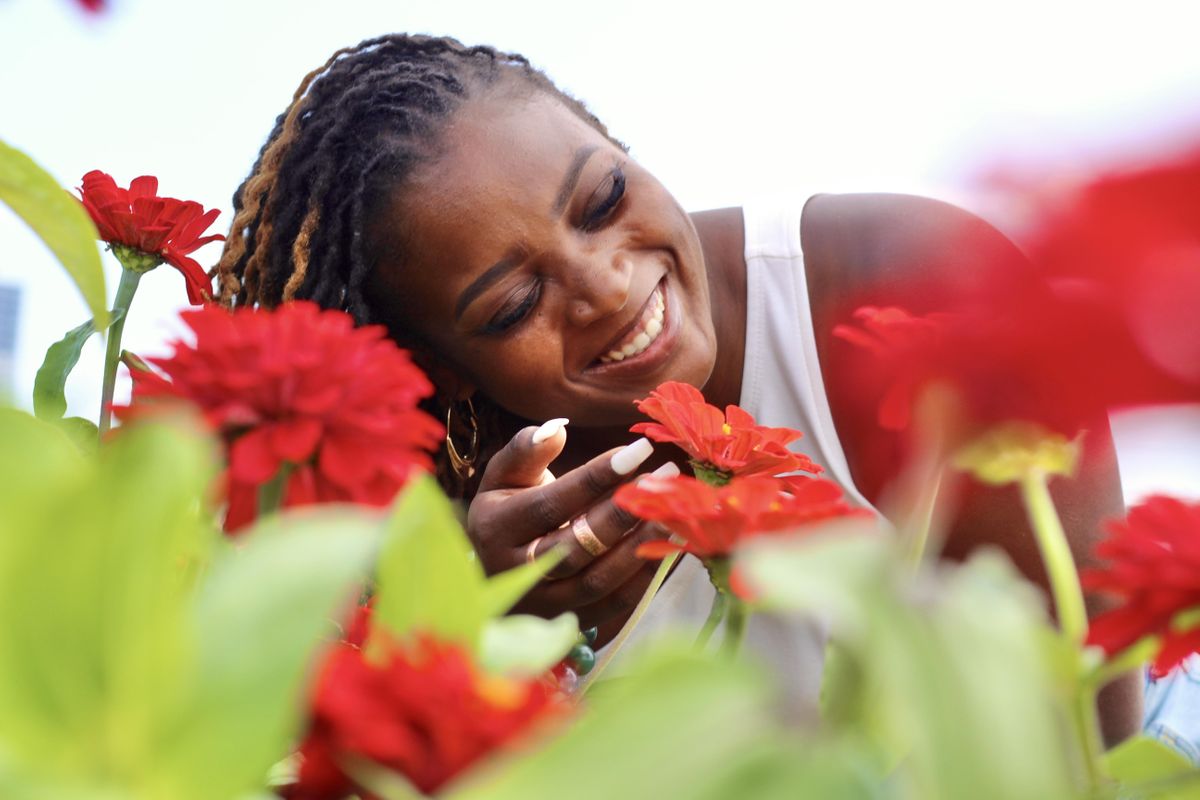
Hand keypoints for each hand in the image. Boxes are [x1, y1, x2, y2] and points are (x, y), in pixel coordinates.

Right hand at [466, 420, 677, 630]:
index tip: (640, 451)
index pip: (551, 504)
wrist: (494, 573)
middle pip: (576, 547)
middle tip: (663, 480)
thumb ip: (526, 450)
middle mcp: (516, 571)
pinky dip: (643, 577)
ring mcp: (543, 604)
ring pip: (597, 580)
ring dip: (639, 546)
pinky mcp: (568, 621)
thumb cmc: (506, 511)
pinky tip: (665, 544)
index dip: (596, 478)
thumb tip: (557, 429)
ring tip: (671, 511)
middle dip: (623, 513)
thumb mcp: (503, 477)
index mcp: (495, 528)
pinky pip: (612, 605)